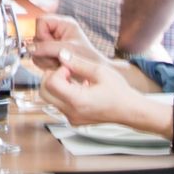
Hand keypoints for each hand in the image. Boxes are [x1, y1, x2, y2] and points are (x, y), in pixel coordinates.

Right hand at [22, 5, 106, 63]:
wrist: (93, 74)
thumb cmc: (87, 59)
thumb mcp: (67, 50)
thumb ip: (47, 48)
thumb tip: (29, 48)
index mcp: (63, 23)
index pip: (41, 21)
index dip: (42, 34)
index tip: (51, 46)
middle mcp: (56, 31)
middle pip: (36, 36)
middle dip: (44, 51)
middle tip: (57, 58)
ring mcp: (52, 43)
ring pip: (35, 48)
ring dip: (44, 59)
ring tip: (58, 63)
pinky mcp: (50, 54)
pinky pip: (38, 57)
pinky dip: (44, 64)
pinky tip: (56, 67)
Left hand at [38, 47, 165, 130]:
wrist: (129, 110)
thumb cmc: (119, 92)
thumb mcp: (100, 71)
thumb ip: (78, 62)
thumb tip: (61, 55)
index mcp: (77, 101)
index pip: (51, 83)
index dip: (58, 70)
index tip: (70, 67)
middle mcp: (72, 112)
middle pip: (44, 92)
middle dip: (51, 77)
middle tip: (67, 71)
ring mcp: (72, 118)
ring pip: (50, 98)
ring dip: (57, 85)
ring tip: (74, 79)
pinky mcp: (74, 119)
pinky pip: (59, 104)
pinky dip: (63, 94)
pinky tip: (79, 88)